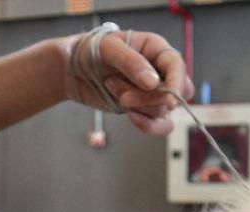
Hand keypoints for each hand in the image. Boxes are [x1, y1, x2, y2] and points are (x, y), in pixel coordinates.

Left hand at [61, 28, 192, 136]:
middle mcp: (159, 71)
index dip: (176, 83)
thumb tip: (153, 83)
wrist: (73, 70)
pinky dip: (146, 125)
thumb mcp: (109, 49)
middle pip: (174, 92)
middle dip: (149, 99)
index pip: (176, 66)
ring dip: (136, 106)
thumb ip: (131, 63)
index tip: (169, 101)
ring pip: (162, 110)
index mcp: (155, 49)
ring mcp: (151, 92)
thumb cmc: (91, 51)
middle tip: (124, 97)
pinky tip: (130, 116)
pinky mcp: (142, 109)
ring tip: (112, 88)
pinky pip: (156, 125)